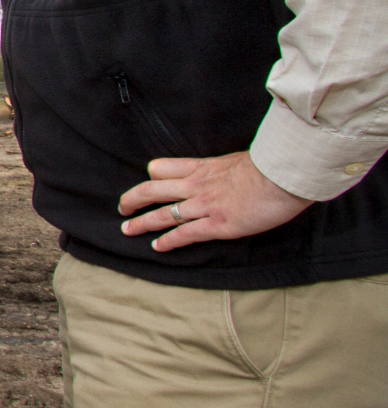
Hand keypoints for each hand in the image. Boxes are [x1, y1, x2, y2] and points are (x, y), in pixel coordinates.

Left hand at [118, 151, 311, 251]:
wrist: (284, 175)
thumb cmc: (270, 166)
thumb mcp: (238, 161)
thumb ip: (224, 170)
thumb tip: (227, 175)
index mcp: (202, 167)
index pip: (163, 168)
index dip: (151, 176)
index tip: (147, 182)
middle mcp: (196, 186)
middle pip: (152, 190)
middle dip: (133, 200)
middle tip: (123, 208)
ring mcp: (205, 206)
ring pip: (162, 214)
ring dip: (142, 223)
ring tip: (127, 230)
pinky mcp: (218, 225)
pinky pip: (185, 234)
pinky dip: (168, 241)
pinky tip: (158, 247)